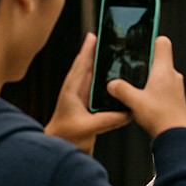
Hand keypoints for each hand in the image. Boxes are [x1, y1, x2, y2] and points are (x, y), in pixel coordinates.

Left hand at [44, 33, 130, 153]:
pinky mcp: (90, 108)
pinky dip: (109, 86)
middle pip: (89, 67)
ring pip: (96, 79)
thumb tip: (127, 112)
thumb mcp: (87, 128)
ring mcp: (83, 100)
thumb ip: (107, 119)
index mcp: (72, 91)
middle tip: (111, 41)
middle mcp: (77, 92)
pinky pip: (101, 93)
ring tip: (118, 58)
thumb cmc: (64, 138)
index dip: (87, 50)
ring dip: (105, 69)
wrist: (58, 150)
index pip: (80, 65)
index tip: (94, 36)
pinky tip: (119, 85)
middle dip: (99, 54)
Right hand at [107, 36, 185, 137]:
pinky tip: (143, 100)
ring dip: (148, 79)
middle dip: (144, 63)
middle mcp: (173, 76)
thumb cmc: (161, 117)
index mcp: (164, 70)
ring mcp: (176, 87)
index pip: (162, 42)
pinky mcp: (176, 99)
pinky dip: (153, 90)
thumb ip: (121, 90)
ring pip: (160, 75)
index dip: (150, 40)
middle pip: (159, 59)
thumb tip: (112, 84)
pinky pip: (163, 88)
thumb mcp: (134, 101)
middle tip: (130, 68)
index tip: (139, 45)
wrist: (177, 137)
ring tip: (135, 87)